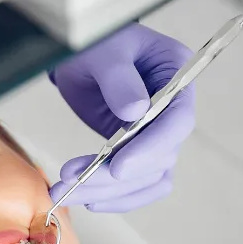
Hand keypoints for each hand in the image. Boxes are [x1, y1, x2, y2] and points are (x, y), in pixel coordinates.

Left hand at [49, 23, 194, 211]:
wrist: (82, 58)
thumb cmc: (97, 44)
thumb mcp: (103, 52)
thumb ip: (118, 78)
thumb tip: (134, 112)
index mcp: (177, 76)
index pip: (177, 121)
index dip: (150, 148)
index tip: (117, 167)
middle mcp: (175, 110)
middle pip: (159, 157)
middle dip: (114, 176)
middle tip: (71, 182)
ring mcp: (158, 134)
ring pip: (146, 178)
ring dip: (107, 191)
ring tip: (65, 192)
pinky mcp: (139, 151)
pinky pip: (138, 184)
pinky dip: (115, 196)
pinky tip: (87, 199)